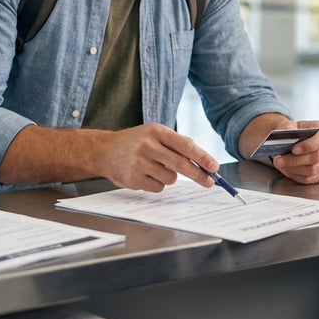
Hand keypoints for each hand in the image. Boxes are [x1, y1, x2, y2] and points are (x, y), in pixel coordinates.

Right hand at [98, 123, 219, 192]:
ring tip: (156, 168)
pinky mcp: (133, 179)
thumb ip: (177, 144)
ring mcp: (139, 163)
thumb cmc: (136, 142)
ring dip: (170, 177)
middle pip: (181, 164)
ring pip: (171, 178)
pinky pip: (158, 188)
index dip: (202, 157)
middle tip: (209, 182)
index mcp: (156, 131)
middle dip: (198, 175)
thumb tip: (203, 161)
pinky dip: (157, 184)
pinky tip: (146, 175)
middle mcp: (147, 145)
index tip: (214, 166)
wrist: (105, 151)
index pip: (185, 145)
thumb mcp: (155, 134)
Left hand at [268, 120, 318, 184]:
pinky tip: (286, 169)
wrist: (292, 140)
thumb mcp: (288, 125)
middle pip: (316, 157)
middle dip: (295, 160)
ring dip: (293, 169)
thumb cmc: (292, 132)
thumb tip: (285, 136)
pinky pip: (310, 178)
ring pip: (312, 170)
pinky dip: (296, 175)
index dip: (308, 146)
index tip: (293, 149)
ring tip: (280, 164)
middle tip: (278, 160)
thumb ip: (287, 128)